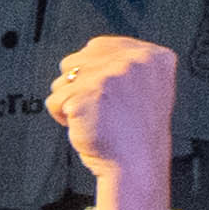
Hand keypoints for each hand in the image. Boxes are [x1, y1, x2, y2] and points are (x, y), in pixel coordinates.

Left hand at [48, 32, 178, 206]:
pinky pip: (54, 100)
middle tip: (100, 108)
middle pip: (75, 60)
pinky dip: (61, 116)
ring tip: (94, 117)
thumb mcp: (147, 86)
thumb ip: (126, 63)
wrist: (136, 163)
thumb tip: (87, 51)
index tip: (105, 94)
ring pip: (62, 79)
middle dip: (78, 85)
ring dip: (69, 100)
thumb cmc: (136, 131)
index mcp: (154, 56)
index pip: (99, 45)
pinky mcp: (86, 95)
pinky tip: (83, 126)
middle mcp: (134, 61)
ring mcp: (110, 77)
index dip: (92, 71)